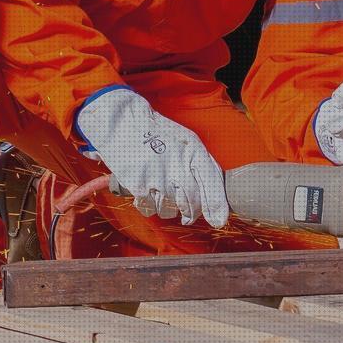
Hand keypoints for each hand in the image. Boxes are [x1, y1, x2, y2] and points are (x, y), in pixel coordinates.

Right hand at [75, 87, 229, 227]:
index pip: (212, 184)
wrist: (124, 122)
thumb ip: (204, 164)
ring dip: (169, 208)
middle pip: (191, 203)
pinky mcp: (137, 185)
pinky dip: (150, 206)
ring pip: (170, 210)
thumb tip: (217, 195)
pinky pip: (149, 208)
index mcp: (194, 151)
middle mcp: (178, 165)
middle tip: (188, 215)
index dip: (217, 207)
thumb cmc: (159, 133)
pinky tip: (149, 194)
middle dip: (191, 213)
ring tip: (164, 195)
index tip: (218, 221)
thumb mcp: (188, 140)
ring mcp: (157, 177)